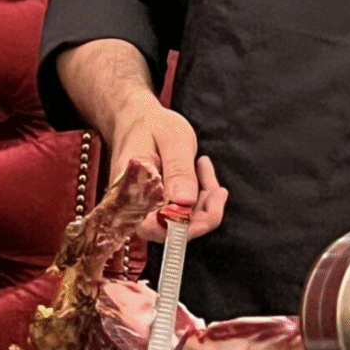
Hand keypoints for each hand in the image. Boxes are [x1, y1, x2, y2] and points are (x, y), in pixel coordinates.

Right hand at [108, 94, 227, 241]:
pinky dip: (199, 196)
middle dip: (202, 213)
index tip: (208, 209)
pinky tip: (201, 172)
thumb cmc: (150, 125)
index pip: (154, 228)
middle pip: (172, 231)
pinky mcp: (159, 203)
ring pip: (182, 221)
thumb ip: (178, 171)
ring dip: (203, 201)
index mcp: (131, 192)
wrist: (135, 119)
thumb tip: (185, 204)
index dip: (184, 228)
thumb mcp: (171, 139)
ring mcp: (148, 207)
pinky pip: (183, 210)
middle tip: (218, 190)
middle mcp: (136, 207)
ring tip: (204, 168)